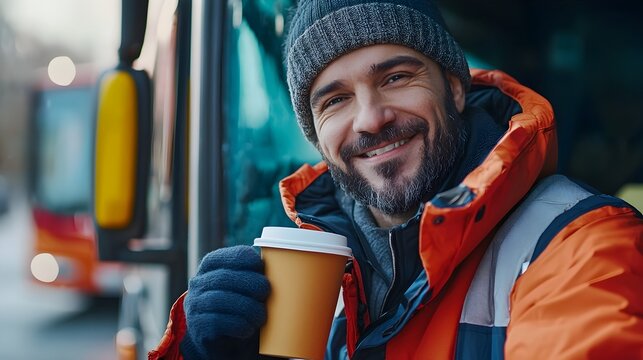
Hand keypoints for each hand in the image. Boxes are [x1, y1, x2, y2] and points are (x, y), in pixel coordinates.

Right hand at [180, 245, 269, 359]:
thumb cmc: (240, 306)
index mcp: (210, 267)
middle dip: (249, 283)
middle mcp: (198, 283)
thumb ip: (254, 274)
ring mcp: (195, 304)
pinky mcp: (198, 326)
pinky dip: (237, 324)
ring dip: (246, 307)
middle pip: (223, 278)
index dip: (242, 258)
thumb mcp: (245, 287)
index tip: (260, 264)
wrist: (223, 341)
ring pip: (219, 300)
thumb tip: (281, 268)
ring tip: (261, 315)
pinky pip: (216, 322)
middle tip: (266, 292)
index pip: (222, 256)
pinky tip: (248, 328)